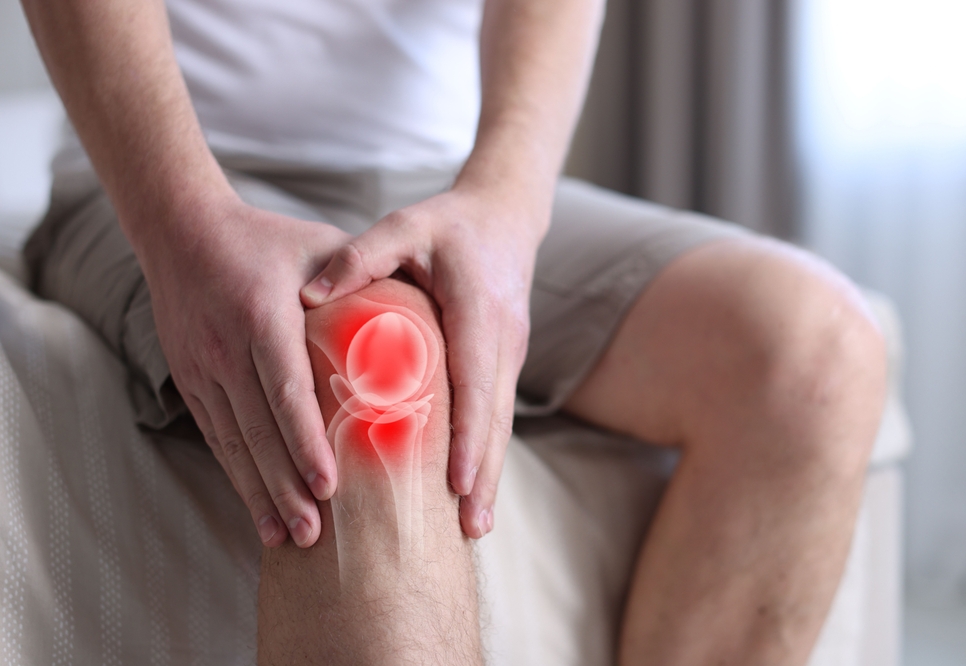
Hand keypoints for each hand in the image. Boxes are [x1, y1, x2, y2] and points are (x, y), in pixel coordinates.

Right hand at [138, 193, 348, 547]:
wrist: (182, 230)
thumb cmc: (269, 239)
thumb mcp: (318, 246)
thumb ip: (363, 278)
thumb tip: (421, 313)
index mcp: (264, 315)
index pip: (286, 390)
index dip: (306, 442)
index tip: (329, 485)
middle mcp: (226, 347)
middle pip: (257, 429)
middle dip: (285, 487)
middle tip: (314, 534)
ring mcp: (201, 367)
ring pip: (233, 442)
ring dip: (258, 493)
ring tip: (285, 537)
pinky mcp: (189, 379)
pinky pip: (215, 435)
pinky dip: (236, 474)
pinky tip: (256, 507)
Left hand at [300, 178, 546, 537]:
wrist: (505, 216)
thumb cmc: (450, 224)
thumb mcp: (406, 226)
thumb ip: (360, 255)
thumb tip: (306, 295)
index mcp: (480, 312)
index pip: (477, 384)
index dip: (468, 436)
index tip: (455, 481)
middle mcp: (504, 341)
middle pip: (497, 420)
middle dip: (484, 476)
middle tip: (469, 529)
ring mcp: (510, 355)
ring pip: (502, 424)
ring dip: (490, 474)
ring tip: (473, 526)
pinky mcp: (505, 361)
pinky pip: (497, 413)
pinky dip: (486, 452)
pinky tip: (470, 486)